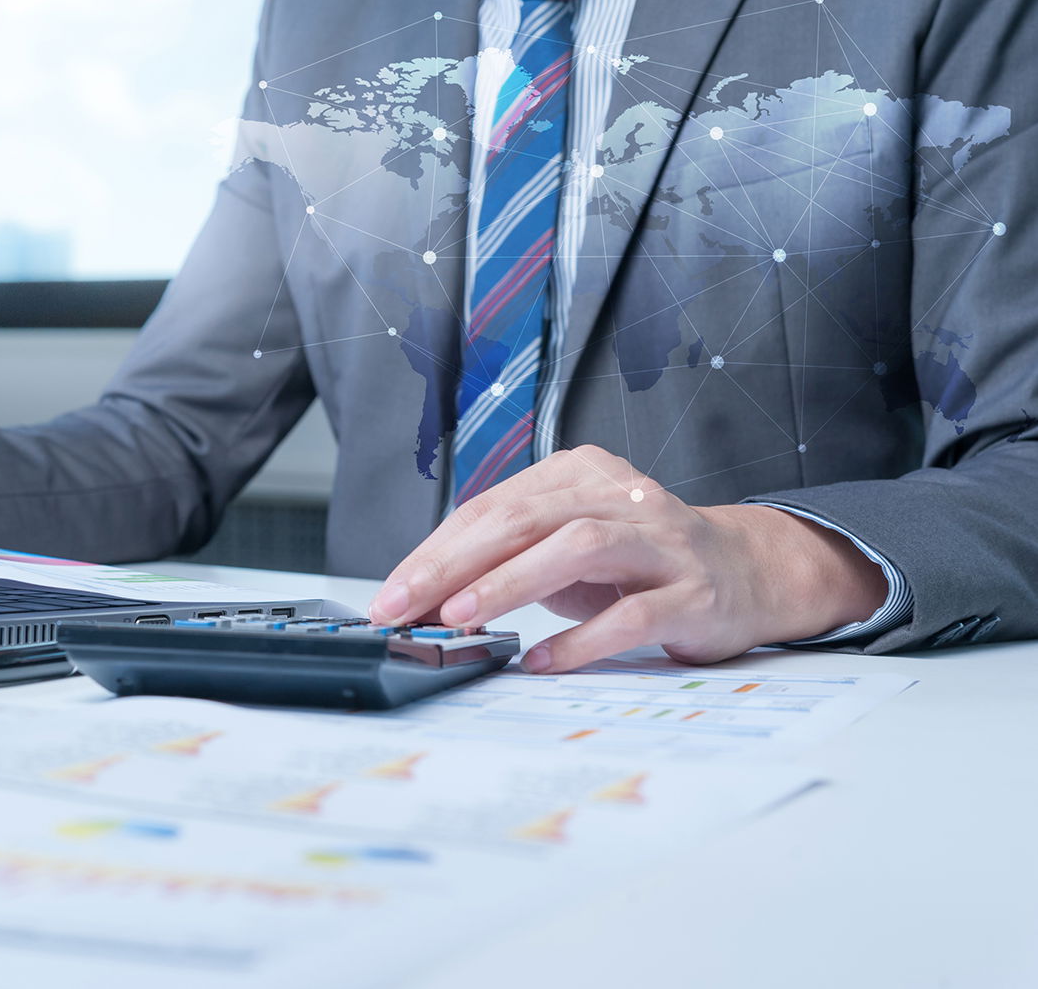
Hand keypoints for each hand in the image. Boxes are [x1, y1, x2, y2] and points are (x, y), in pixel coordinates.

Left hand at [368, 445, 886, 672]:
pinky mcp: (693, 592)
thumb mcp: (566, 547)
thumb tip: (422, 598)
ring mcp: (660, 541)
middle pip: (523, 519)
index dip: (434, 553)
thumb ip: (507, 558)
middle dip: (454, 565)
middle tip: (407, 607)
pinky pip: (631, 613)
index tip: (390, 597)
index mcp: (577, 475)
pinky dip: (581, 639)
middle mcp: (618, 497)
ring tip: (462, 618)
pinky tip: (541, 660)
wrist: (746, 572)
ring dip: (511, 583)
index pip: (490, 509)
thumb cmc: (635, 563)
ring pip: (577, 547)